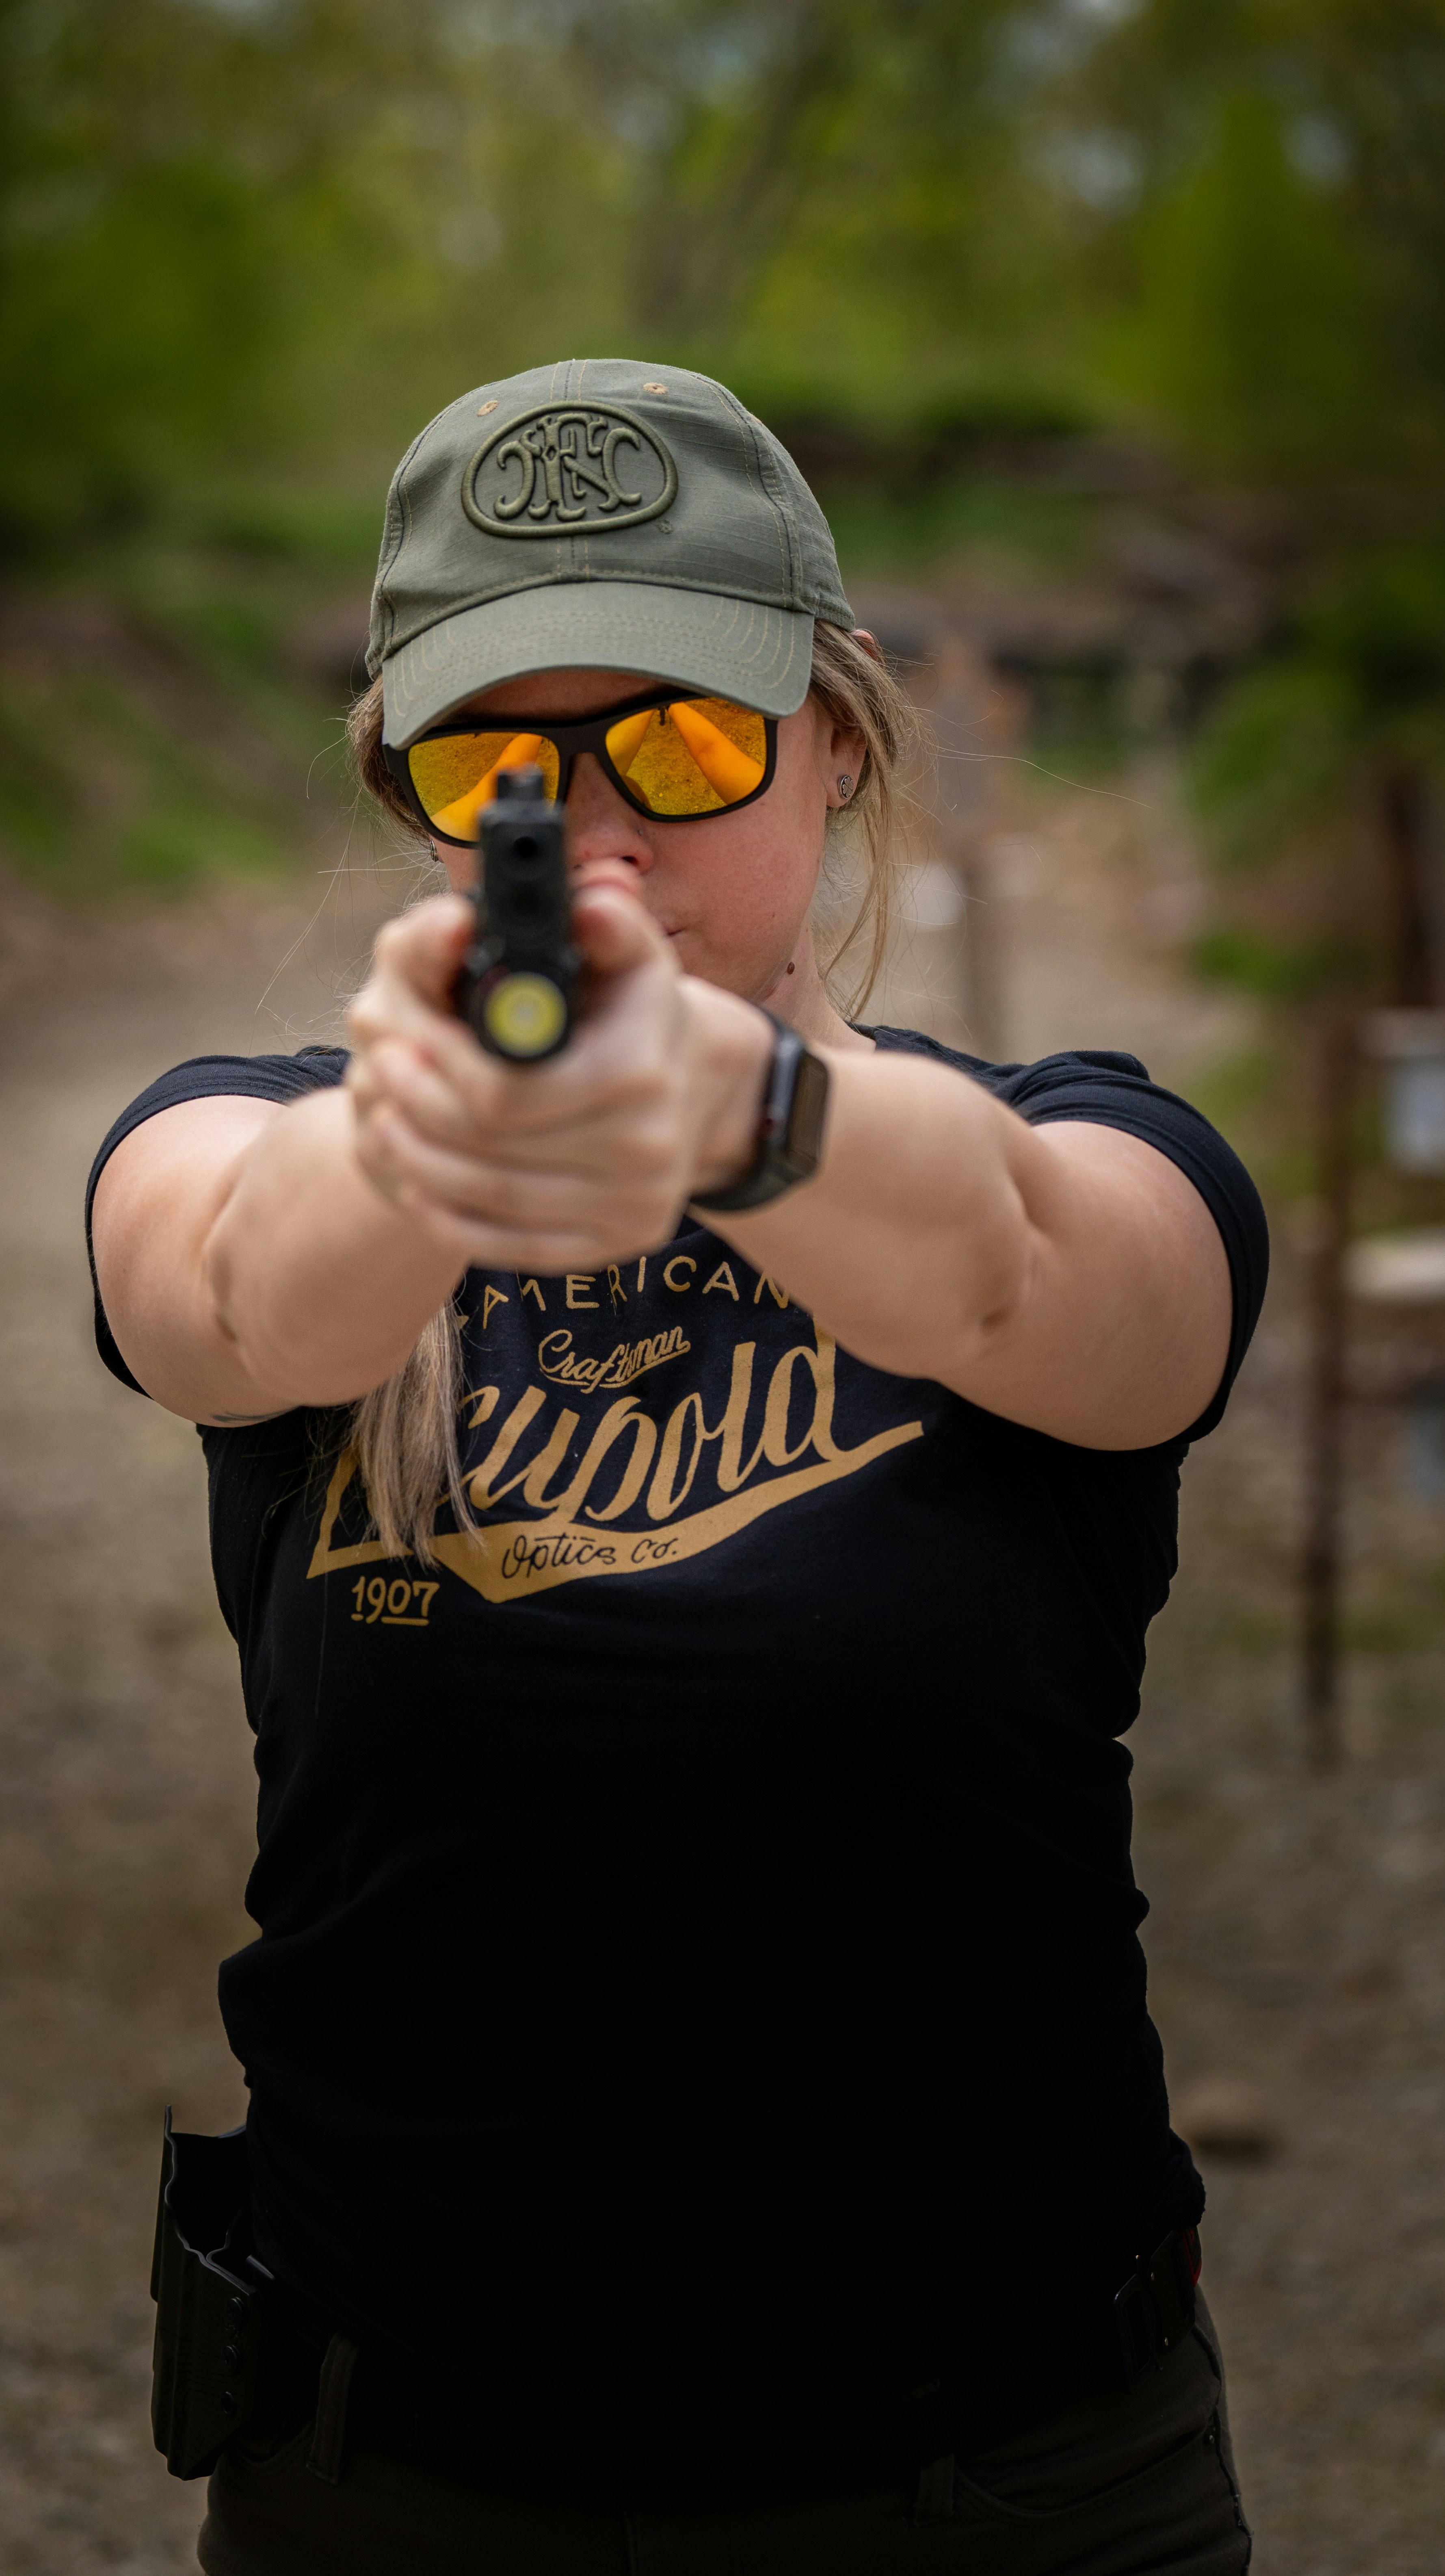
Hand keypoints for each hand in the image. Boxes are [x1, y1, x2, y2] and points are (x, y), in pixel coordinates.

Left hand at [344, 873, 768, 1274]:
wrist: (700, 1089)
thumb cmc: (637, 1012)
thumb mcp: (628, 952)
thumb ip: (602, 920)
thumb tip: (587, 905)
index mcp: (640, 1072)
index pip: (505, 1092)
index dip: (439, 1068)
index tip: (397, 1041)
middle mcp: (645, 1149)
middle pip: (488, 1148)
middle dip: (418, 1107)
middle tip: (378, 1070)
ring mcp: (631, 1206)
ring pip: (491, 1198)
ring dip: (422, 1161)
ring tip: (388, 1121)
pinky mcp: (613, 1246)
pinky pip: (513, 1246)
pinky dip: (453, 1218)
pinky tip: (421, 1186)